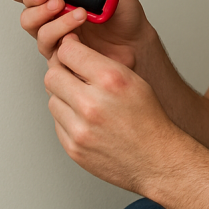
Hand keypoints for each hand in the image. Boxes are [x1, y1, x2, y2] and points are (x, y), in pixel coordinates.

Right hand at [7, 0, 149, 69]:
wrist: (138, 42)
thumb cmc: (123, 13)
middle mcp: (55, 15)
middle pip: (25, 7)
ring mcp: (57, 35)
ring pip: (32, 26)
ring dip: (48, 16)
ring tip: (75, 10)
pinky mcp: (62, 54)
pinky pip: (48, 44)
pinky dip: (61, 32)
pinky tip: (78, 26)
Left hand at [44, 33, 182, 192]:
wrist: (156, 160)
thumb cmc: (148, 120)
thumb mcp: (134, 80)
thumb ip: (100, 64)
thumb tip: (70, 51)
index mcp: (110, 81)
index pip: (68, 52)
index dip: (68, 48)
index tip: (70, 50)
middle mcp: (92, 104)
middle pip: (53, 75)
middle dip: (61, 71)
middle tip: (72, 74)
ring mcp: (80, 129)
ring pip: (52, 99)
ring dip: (64, 96)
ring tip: (84, 100)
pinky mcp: (73, 147)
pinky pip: (57, 123)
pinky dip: (68, 118)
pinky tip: (86, 119)